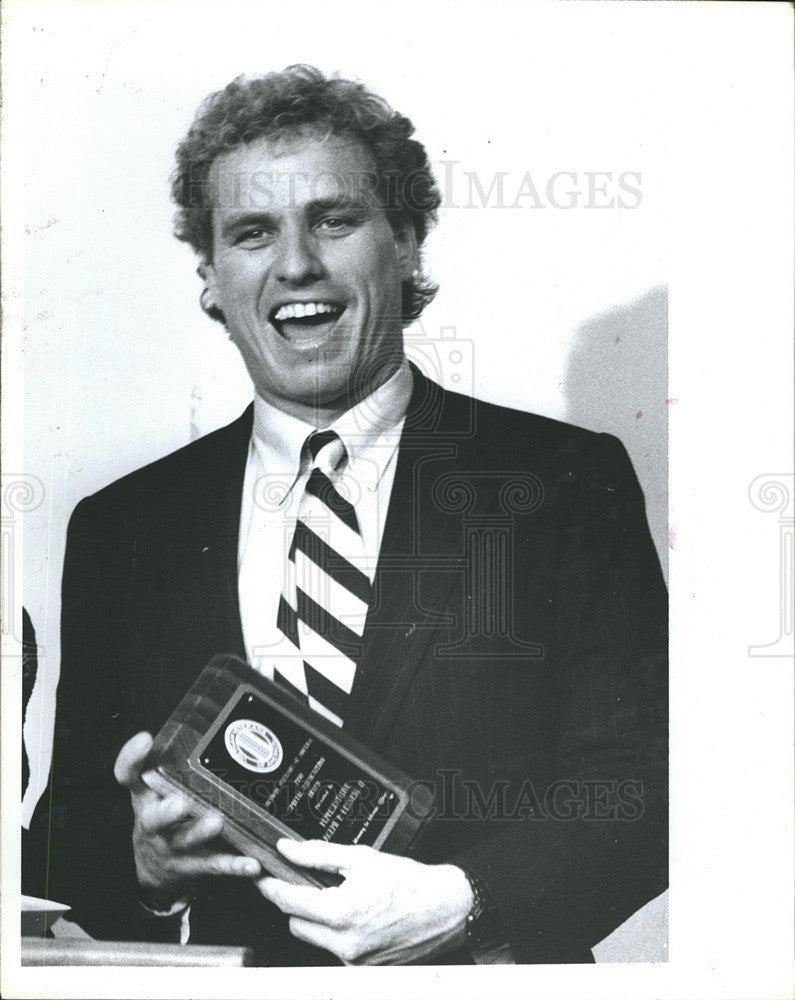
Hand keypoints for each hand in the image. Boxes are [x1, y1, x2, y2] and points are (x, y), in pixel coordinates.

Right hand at [114, 731, 260, 907]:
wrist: (153, 870)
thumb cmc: (160, 817)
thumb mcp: (153, 791)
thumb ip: (167, 763)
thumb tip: (198, 726)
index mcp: (143, 800)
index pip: (129, 777)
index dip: (132, 759)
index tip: (145, 739)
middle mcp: (153, 825)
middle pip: (153, 819)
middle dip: (166, 812)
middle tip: (180, 802)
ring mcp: (172, 847)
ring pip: (185, 841)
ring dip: (199, 832)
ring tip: (217, 822)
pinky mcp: (194, 865)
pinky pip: (214, 865)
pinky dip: (233, 865)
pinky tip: (252, 864)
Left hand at [257, 839, 472, 964]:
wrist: (447, 909)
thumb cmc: (410, 882)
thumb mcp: (362, 858)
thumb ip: (318, 854)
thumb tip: (288, 849)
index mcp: (341, 913)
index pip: (287, 902)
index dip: (270, 886)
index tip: (263, 876)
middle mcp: (344, 944)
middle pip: (295, 924)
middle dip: (296, 902)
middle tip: (307, 881)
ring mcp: (353, 961)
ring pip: (314, 938)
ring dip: (316, 919)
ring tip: (340, 897)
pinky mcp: (362, 970)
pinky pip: (334, 949)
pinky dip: (336, 932)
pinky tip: (356, 915)